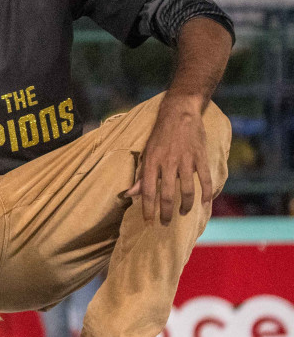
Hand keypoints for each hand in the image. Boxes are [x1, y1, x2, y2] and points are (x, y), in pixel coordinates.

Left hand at [125, 93, 214, 225]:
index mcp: (152, 162)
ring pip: (187, 190)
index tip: (148, 222)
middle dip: (165, 212)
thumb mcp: (146, 153)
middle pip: (167, 194)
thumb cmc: (160, 135)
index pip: (148, 191)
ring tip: (182, 214)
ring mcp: (186, 160)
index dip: (148, 209)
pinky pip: (205, 180)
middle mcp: (168, 163)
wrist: (179, 113)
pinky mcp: (200, 157)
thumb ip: (142, 175)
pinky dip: (206, 194)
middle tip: (165, 223)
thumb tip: (130, 194)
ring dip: (185, 206)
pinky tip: (204, 203)